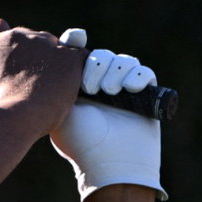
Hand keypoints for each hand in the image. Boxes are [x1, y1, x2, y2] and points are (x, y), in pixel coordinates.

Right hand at [0, 19, 83, 134]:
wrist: (15, 116)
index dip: (7, 40)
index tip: (12, 54)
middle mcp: (17, 36)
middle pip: (30, 37)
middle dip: (34, 55)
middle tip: (35, 79)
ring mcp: (44, 43)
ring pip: (55, 45)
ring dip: (55, 61)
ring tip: (53, 87)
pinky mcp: (67, 55)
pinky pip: (79, 55)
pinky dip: (78, 66)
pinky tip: (75, 80)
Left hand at [50, 31, 167, 201]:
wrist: (110, 163)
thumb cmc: (80, 141)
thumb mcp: (60, 108)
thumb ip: (56, 81)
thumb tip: (57, 49)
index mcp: (79, 86)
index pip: (81, 55)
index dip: (79, 45)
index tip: (77, 39)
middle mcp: (101, 85)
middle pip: (102, 56)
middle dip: (97, 66)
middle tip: (92, 89)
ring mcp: (124, 90)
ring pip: (124, 62)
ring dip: (116, 72)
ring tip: (109, 92)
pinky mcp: (145, 96)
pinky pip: (145, 73)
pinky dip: (138, 76)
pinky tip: (130, 88)